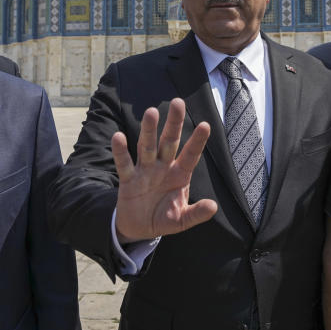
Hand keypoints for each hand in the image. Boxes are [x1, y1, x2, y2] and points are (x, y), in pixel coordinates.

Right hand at [113, 98, 217, 242]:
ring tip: (151, 112)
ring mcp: (145, 171)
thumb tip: (213, 207)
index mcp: (180, 175)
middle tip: (177, 102)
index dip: (197, 141)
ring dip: (148, 130)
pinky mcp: (128, 179)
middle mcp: (163, 167)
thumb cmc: (164, 218)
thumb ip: (196, 214)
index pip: (190, 155)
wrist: (139, 227)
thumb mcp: (181, 220)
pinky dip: (120, 152)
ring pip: (147, 146)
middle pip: (169, 142)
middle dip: (173, 123)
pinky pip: (124, 164)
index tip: (205, 125)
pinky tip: (117, 137)